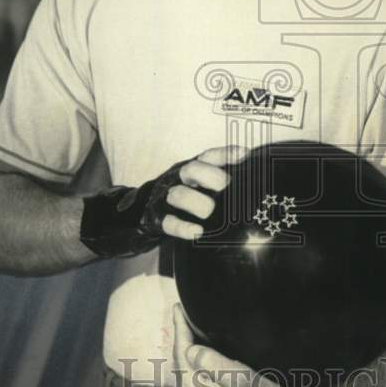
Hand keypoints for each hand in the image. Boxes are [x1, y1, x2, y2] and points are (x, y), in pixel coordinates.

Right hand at [80, 144, 247, 258]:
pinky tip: (197, 232)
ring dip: (196, 203)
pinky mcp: (154, 218)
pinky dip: (182, 227)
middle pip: (192, 169)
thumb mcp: (197, 186)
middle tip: (225, 187)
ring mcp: (164, 198)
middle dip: (210, 176)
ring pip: (178, 194)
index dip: (225, 154)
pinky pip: (168, 221)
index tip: (244, 155)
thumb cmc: (180, 200)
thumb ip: (218, 182)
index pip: (208, 156)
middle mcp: (177, 179)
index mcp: (190, 169)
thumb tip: (249, 179)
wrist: (136, 214)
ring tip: (209, 213)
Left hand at [171, 304, 321, 386]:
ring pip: (182, 370)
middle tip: (180, 312)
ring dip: (182, 348)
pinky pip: (188, 380)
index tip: (178, 307)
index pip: (181, 351)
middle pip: (177, 360)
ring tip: (186, 328)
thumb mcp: (241, 378)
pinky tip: (194, 355)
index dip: (180, 327)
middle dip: (179, 335)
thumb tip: (191, 348)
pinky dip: (188, 363)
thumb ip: (212, 364)